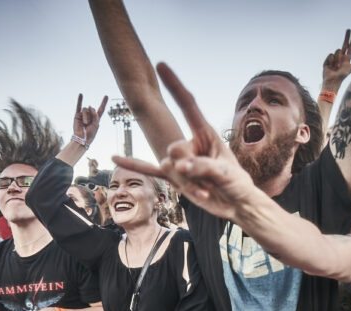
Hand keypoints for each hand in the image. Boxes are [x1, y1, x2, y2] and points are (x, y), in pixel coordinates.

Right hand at [73, 94, 107, 146]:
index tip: (106, 96)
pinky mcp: (77, 115)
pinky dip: (79, 100)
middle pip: (91, 109)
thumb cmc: (90, 133)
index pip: (101, 109)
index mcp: (96, 118)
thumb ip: (95, 115)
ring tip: (85, 123)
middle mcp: (90, 115)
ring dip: (86, 116)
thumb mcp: (96, 124)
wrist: (82, 138)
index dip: (103, 103)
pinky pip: (78, 106)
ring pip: (85, 109)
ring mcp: (83, 115)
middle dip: (91, 116)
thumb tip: (90, 106)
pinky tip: (81, 94)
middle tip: (88, 124)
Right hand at [112, 63, 255, 221]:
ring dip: (186, 181)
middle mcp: (191, 143)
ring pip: (167, 164)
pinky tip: (114, 158)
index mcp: (206, 133)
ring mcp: (180, 159)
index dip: (174, 85)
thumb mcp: (225, 173)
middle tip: (210, 181)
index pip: (188, 105)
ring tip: (206, 189)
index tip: (160, 65)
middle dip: (189, 166)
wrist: (234, 204)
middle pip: (175, 146)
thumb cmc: (236, 184)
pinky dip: (133, 164)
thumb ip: (203, 167)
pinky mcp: (175, 177)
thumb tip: (180, 166)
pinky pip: (151, 169)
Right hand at [322, 29, 350, 88]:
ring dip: (337, 59)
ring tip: (336, 66)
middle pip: (344, 44)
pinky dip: (331, 60)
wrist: (332, 81)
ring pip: (337, 51)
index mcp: (347, 58)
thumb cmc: (342, 76)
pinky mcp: (327, 60)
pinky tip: (331, 66)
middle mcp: (341, 57)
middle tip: (349, 29)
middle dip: (347, 36)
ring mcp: (334, 58)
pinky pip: (331, 55)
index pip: (350, 47)